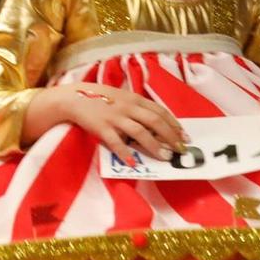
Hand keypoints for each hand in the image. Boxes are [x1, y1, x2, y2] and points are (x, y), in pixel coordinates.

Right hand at [26, 82, 186, 160]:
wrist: (76, 98)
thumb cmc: (101, 99)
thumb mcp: (122, 98)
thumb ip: (138, 108)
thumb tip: (157, 124)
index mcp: (135, 99)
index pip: (160, 111)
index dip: (174, 124)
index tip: (184, 136)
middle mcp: (128, 107)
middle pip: (155, 122)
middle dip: (170, 136)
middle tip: (179, 149)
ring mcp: (115, 117)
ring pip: (140, 132)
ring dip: (154, 146)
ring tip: (164, 157)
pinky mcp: (102, 128)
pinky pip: (116, 142)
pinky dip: (126, 153)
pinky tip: (134, 162)